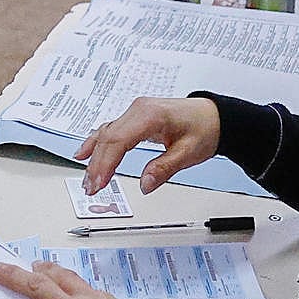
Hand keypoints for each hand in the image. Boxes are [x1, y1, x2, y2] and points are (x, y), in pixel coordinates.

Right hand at [74, 97, 221, 194]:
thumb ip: (164, 168)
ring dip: (94, 156)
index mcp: (150, 115)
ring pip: (106, 134)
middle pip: (108, 138)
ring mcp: (135, 112)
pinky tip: (85, 153)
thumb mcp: (188, 153)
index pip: (118, 140)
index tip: (99, 183)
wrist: (214, 116)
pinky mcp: (135, 118)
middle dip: (96, 164)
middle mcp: (138, 109)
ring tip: (87, 180)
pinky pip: (111, 130)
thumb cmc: (204, 128)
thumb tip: (145, 184)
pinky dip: (97, 143)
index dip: (105, 163)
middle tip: (90, 188)